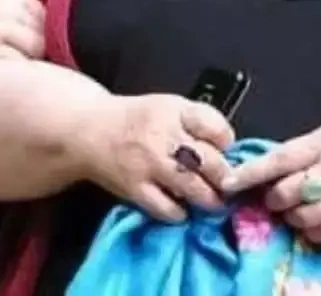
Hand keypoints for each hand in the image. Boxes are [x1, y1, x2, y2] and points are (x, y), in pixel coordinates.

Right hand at [0, 0, 44, 68]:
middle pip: (45, 29)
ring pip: (37, 47)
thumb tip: (43, 27)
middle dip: (43, 47)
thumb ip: (13, 6)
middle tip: (37, 64)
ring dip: (32, 61)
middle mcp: (7, 4)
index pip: (46, 11)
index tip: (43, 46)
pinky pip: (19, 63)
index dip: (46, 32)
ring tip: (22, 74)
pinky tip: (7, 79)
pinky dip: (18, 72)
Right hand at [76, 93, 235, 221]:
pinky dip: (180, 213)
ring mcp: (149, 164)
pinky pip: (167, 208)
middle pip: (209, 160)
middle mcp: (164, 135)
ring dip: (209, 199)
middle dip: (225, 177)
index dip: (226, 140)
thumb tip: (226, 148)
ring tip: (214, 202)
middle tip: (230, 185)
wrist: (90, 130)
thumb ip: (198, 122)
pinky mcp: (135, 189)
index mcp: (176, 111)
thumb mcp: (170, 106)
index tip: (227, 150)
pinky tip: (183, 209)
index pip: (214, 126)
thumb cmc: (138, 119)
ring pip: (193, 187)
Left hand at [221, 117, 320, 243]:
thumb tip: (272, 164)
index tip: (227, 182)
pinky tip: (313, 221)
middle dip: (273, 197)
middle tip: (275, 194)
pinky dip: (312, 231)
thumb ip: (305, 149)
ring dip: (291, 215)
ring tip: (295, 207)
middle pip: (286, 193)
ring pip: (301, 217)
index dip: (250, 173)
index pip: (279, 159)